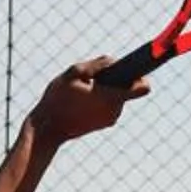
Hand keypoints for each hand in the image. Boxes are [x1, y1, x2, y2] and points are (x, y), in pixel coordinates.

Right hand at [28, 57, 147, 145]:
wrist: (47, 129)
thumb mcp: (74, 73)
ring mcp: (110, 119)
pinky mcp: (104, 124)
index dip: (140, 75)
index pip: (143, 87)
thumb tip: (114, 62)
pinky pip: (109, 105)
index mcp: (111, 97)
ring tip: (84, 89)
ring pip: (116, 96)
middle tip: (93, 78)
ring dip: (106, 89)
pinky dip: (101, 99)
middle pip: (127, 88)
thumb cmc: (58, 100)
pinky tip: (82, 99)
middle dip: (115, 79)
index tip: (133, 67)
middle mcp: (115, 111)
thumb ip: (97, 64)